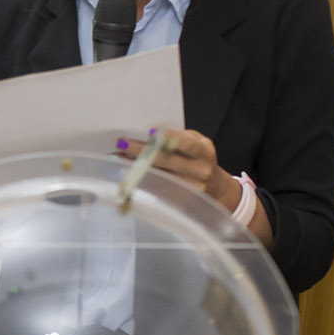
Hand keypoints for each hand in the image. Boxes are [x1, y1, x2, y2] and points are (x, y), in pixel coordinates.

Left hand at [115, 129, 271, 245]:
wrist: (215, 188)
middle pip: (166, 161)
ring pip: (158, 176)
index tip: (150, 132)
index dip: (169, 137)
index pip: (187, 143)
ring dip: (136, 166)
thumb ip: (179, 137)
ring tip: (118, 157)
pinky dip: (140, 181)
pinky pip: (156, 190)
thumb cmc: (199, 160)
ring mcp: (190, 189)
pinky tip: (127, 174)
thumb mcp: (198, 144)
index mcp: (204, 152)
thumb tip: (147, 133)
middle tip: (121, 143)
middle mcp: (199, 171)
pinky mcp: (180, 203)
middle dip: (142, 151)